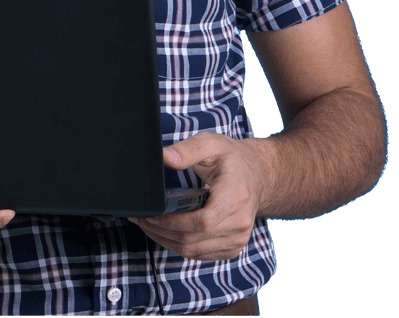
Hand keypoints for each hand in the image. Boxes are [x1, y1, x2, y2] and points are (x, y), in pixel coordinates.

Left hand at [129, 132, 264, 260]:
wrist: (257, 176)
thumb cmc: (231, 159)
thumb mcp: (211, 143)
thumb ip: (187, 150)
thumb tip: (164, 157)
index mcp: (235, 194)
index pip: (204, 221)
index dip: (174, 222)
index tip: (153, 214)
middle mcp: (240, 220)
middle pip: (194, 239)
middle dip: (161, 231)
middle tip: (141, 218)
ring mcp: (238, 237)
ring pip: (193, 250)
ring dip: (166, 241)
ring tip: (148, 225)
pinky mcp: (233, 247)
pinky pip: (200, 254)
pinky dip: (178, 246)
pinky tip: (166, 233)